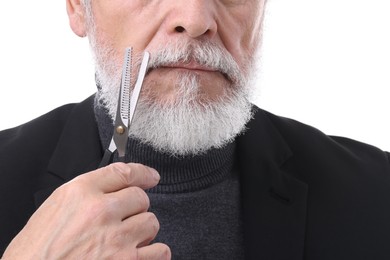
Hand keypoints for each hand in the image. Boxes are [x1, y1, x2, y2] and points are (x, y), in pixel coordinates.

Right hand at [2, 163, 170, 258]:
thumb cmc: (36, 251)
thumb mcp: (55, 208)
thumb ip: (86, 194)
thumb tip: (115, 189)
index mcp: (80, 193)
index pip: (124, 172)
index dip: (143, 173)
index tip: (150, 177)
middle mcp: (100, 212)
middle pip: (141, 197)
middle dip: (135, 207)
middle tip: (124, 218)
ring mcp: (115, 239)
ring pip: (151, 222)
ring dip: (142, 230)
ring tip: (126, 238)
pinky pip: (159, 251)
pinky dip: (154, 252)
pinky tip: (141, 253)